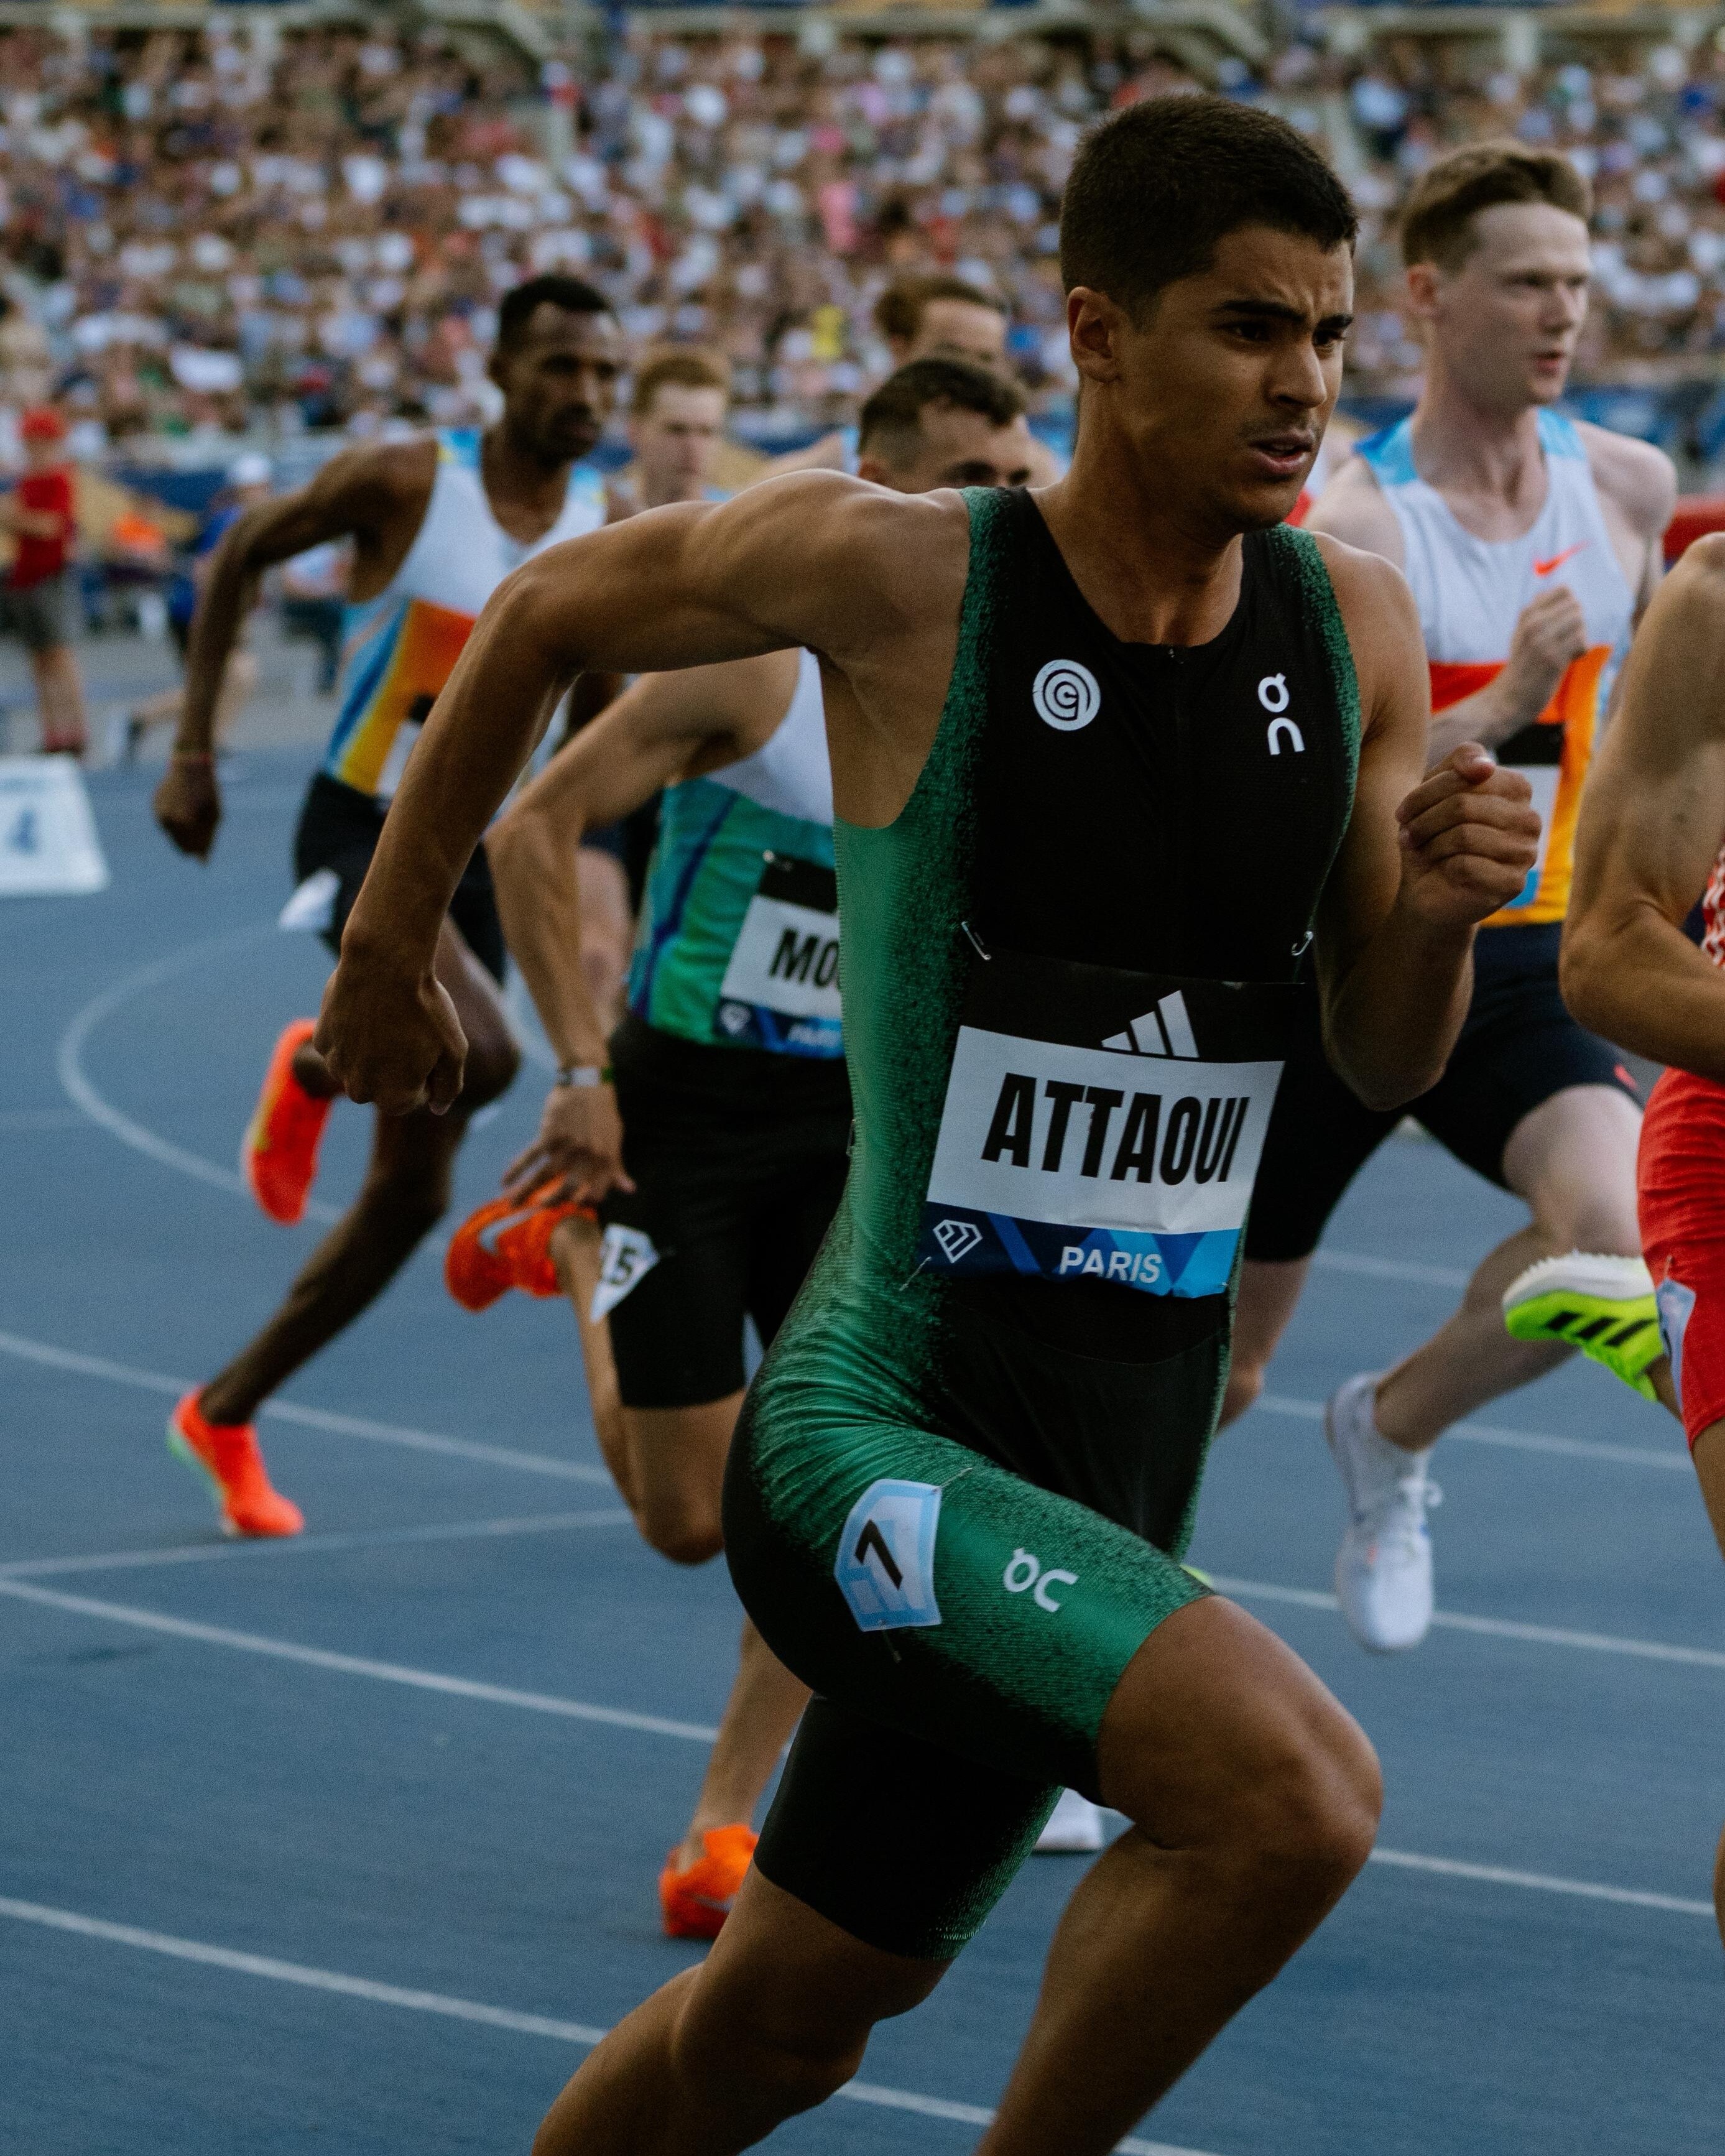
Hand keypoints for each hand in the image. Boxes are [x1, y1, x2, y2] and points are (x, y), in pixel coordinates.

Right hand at [152, 756, 220, 859]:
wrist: (190, 765)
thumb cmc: (207, 791)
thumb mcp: (214, 816)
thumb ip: (207, 840)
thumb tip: (201, 863)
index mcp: (184, 823)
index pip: (191, 849)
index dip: (201, 849)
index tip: (207, 843)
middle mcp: (168, 820)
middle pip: (180, 845)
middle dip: (192, 843)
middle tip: (202, 829)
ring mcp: (159, 813)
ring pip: (171, 835)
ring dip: (183, 832)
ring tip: (194, 814)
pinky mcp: (155, 807)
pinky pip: (166, 823)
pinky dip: (175, 821)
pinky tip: (184, 808)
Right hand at [313, 940, 466, 1115]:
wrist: (385, 964)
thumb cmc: (426, 1008)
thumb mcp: (454, 1050)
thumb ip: (449, 1087)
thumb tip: (439, 1109)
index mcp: (393, 1100)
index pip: (417, 1095)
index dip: (429, 1067)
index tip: (430, 1041)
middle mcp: (360, 1091)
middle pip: (387, 1083)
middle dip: (399, 1063)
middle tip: (409, 1028)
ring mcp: (337, 1066)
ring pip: (362, 1064)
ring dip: (375, 1048)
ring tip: (389, 1017)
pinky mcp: (322, 1040)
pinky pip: (343, 1043)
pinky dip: (354, 1030)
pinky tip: (366, 1008)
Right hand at [503, 1082, 633, 1206]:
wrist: (587, 1081)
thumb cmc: (603, 1112)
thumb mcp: (615, 1139)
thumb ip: (617, 1167)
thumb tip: (629, 1190)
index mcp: (606, 1159)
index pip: (597, 1193)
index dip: (587, 1202)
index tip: (576, 1203)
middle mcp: (587, 1156)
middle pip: (568, 1188)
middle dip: (554, 1201)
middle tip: (544, 1205)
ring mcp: (567, 1145)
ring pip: (544, 1176)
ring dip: (526, 1192)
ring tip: (512, 1205)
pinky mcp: (549, 1134)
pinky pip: (530, 1157)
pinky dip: (515, 1170)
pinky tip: (504, 1182)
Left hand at [1396, 743, 1540, 929]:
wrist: (1426, 890)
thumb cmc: (1433, 837)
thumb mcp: (1435, 791)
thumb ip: (1460, 761)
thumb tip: (1484, 765)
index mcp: (1517, 788)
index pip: (1470, 773)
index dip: (1427, 792)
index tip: (1404, 812)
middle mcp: (1529, 819)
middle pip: (1464, 804)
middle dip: (1425, 820)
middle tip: (1407, 834)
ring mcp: (1525, 852)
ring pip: (1465, 835)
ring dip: (1430, 844)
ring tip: (1421, 850)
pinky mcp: (1512, 882)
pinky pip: (1467, 865)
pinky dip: (1442, 867)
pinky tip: (1440, 870)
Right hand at [1498, 584, 1588, 726]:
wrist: (1511, 696)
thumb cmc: (1522, 663)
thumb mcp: (1522, 631)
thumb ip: (1539, 610)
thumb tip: (1566, 589)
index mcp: (1527, 614)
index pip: (1565, 591)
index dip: (1569, 606)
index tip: (1560, 622)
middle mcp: (1533, 624)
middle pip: (1576, 606)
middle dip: (1576, 622)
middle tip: (1565, 640)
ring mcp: (1543, 641)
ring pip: (1580, 623)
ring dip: (1579, 636)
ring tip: (1566, 649)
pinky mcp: (1554, 659)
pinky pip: (1582, 643)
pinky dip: (1580, 651)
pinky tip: (1569, 660)